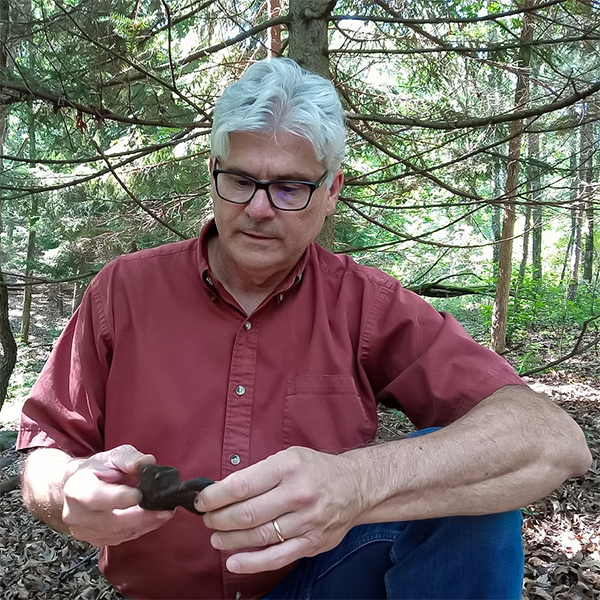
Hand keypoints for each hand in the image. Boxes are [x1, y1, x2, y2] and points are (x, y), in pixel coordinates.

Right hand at [62, 444, 173, 545]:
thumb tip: (148, 462)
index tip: (141, 494)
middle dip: (142, 516)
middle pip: (112, 521)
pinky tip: (155, 519)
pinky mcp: (97, 540)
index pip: (97, 498)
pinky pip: (122, 538)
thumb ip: (130, 458)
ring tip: (165, 512)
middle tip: (165, 509)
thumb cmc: (96, 470)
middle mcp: (77, 515)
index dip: (120, 498)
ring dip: (146, 524)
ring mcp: (86, 531)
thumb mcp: (112, 456)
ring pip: (119, 533)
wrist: (80, 486)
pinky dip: (141, 529)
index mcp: (78, 489)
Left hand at [196, 447, 364, 573]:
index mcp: (288, 467)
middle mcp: (298, 493)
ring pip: (259, 536)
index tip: (202, 500)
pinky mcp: (312, 542)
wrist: (355, 486)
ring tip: (216, 537)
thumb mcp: (288, 457)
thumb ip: (259, 473)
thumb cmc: (316, 469)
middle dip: (219, 519)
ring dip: (230, 540)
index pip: (242, 485)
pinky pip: (277, 557)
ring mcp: (306, 520)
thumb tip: (224, 490)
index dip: (215, 496)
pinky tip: (233, 562)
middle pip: (247, 513)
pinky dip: (252, 563)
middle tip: (207, 519)